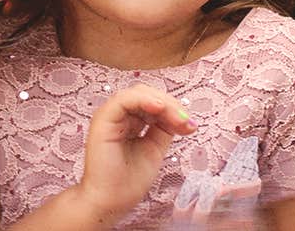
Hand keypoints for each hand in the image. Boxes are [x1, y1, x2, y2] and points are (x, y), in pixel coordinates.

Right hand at [74, 84, 198, 225]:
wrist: (110, 201)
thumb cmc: (127, 181)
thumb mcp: (155, 149)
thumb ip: (164, 129)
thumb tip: (182, 117)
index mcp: (130, 122)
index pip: (154, 103)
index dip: (174, 110)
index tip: (191, 126)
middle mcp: (119, 116)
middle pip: (148, 95)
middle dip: (172, 105)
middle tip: (186, 122)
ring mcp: (109, 116)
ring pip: (138, 93)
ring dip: (163, 103)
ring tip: (178, 119)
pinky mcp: (103, 119)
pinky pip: (124, 100)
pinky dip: (144, 100)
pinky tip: (159, 108)